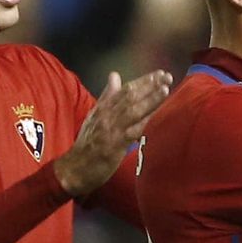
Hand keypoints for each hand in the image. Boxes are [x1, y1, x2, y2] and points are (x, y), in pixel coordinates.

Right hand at [55, 68, 171, 197]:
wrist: (74, 168)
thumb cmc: (88, 144)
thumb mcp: (95, 115)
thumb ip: (107, 96)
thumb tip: (115, 75)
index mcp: (103, 107)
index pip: (125, 89)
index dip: (144, 81)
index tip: (160, 74)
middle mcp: (106, 115)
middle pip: (130, 96)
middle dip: (149, 85)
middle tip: (167, 77)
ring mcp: (110, 129)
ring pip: (132, 111)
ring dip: (149, 100)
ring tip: (165, 90)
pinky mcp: (113, 145)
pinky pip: (132, 132)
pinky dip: (145, 124)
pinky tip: (157, 118)